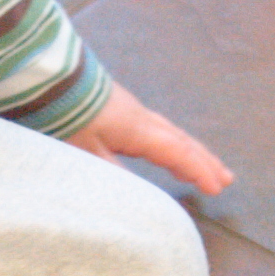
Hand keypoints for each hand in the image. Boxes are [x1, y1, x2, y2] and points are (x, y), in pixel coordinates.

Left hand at [67, 82, 230, 194]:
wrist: (48, 76)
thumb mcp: (86, 151)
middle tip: (226, 178)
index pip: (177, 153)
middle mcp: (141, 118)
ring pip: (171, 132)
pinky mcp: (119, 106)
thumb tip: (136, 198)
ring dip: (191, 150)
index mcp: (137, 130)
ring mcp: (131, 110)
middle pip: (181, 141)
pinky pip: (157, 128)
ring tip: (206, 166)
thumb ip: (112, 174)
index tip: (217, 188)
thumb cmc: (66, 115)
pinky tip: (166, 146)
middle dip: (204, 161)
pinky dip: (172, 141)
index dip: (198, 170)